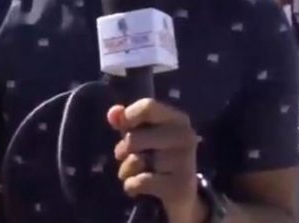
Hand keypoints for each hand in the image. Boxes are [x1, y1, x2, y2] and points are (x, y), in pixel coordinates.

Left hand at [108, 99, 206, 222]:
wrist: (183, 192)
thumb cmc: (158, 154)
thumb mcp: (143, 133)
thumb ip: (126, 120)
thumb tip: (113, 113)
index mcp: (178, 119)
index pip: (148, 106)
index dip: (128, 116)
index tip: (125, 127)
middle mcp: (186, 137)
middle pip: (135, 137)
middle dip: (123, 148)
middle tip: (126, 154)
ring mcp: (185, 162)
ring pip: (136, 161)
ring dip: (128, 169)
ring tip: (137, 171)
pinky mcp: (180, 186)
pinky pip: (140, 182)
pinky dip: (132, 186)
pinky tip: (140, 187)